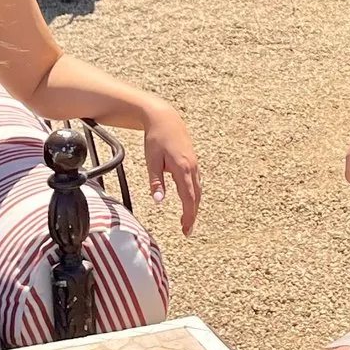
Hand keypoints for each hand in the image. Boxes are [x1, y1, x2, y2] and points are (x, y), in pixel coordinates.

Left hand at [140, 105, 202, 234]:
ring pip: (197, 190)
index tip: (187, 229)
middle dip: (192, 215)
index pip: (188, 198)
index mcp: (182, 168)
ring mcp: (194, 165)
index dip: (189, 215)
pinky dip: (193, 195)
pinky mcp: (192, 162)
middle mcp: (192, 168)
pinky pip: (195, 183)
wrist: (165, 118)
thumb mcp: (152, 160)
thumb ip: (156, 181)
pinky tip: (188, 201)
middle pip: (196, 197)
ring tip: (187, 220)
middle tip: (187, 231)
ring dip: (193, 206)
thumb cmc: (156, 138)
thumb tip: (159, 201)